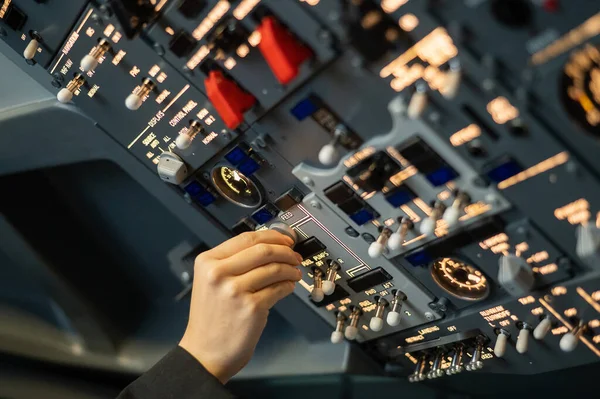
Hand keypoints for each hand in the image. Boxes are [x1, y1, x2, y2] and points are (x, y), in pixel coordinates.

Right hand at [179, 230, 302, 383]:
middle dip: (285, 251)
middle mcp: (219, 273)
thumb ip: (232, 263)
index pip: (246, 239)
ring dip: (290, 269)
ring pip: (274, 268)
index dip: (272, 236)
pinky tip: (288, 286)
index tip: (285, 239)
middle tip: (295, 255)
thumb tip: (268, 248)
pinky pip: (279, 289)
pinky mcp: (252, 307)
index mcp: (208, 262)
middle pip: (263, 250)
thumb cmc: (210, 320)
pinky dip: (288, 285)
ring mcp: (236, 290)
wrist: (204, 354)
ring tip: (294, 272)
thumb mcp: (210, 282)